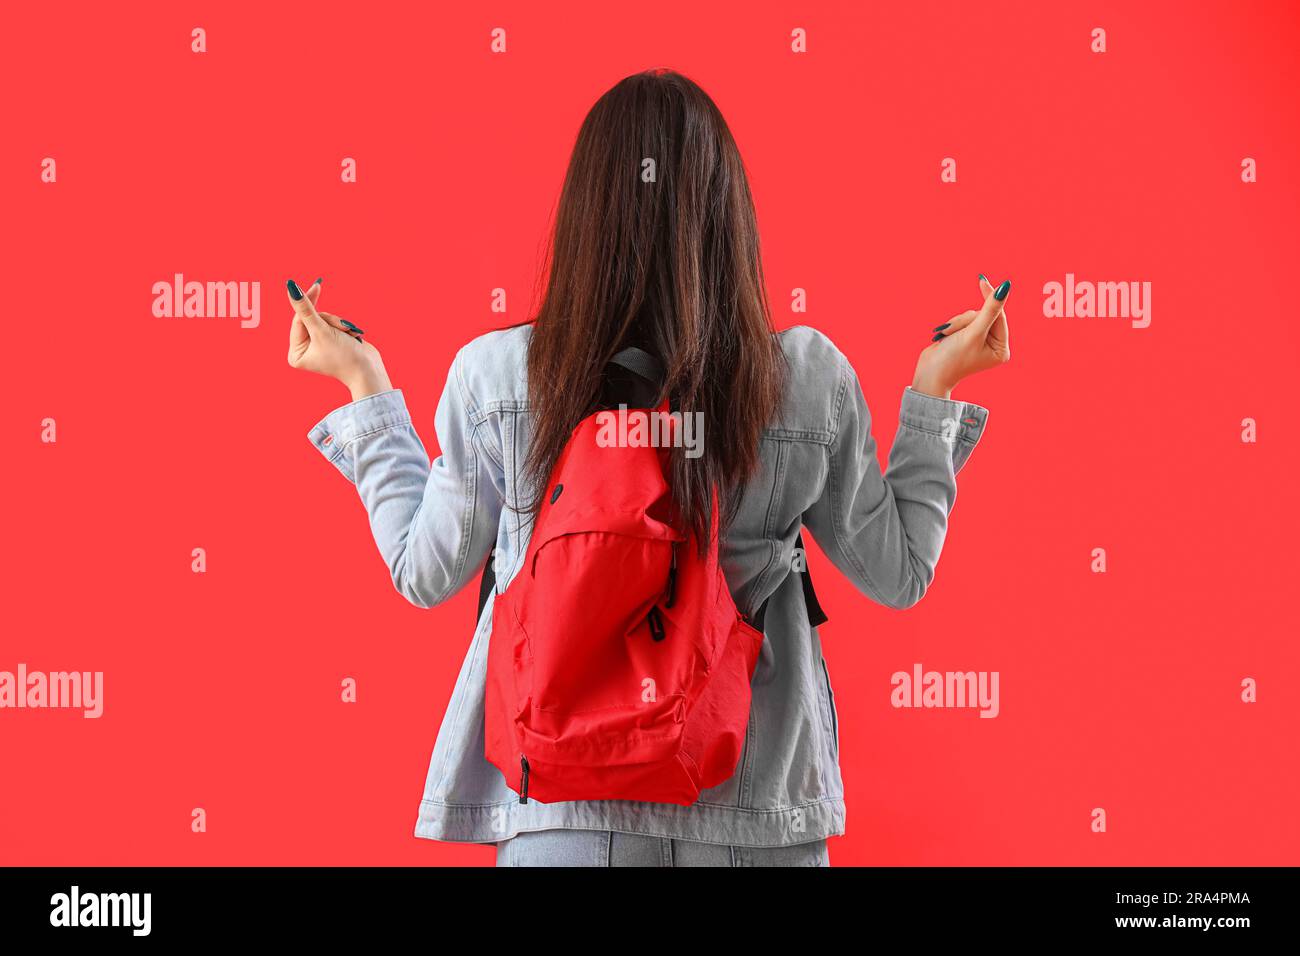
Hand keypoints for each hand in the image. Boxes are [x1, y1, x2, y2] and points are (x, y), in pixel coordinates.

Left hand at [285, 278, 391, 401]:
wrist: (369, 370)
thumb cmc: (344, 356)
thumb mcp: (322, 330)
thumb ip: (306, 308)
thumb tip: (291, 288)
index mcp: (296, 353)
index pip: (298, 320)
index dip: (308, 303)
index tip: (316, 285)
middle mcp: (305, 350)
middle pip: (311, 319)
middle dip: (329, 321)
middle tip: (342, 326)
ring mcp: (318, 345)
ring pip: (324, 320)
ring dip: (338, 324)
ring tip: (348, 335)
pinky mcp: (331, 341)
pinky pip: (332, 324)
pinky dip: (343, 328)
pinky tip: (351, 337)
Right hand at [911, 275, 1011, 398]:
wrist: (929, 373)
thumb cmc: (952, 358)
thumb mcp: (973, 332)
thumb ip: (989, 309)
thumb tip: (1005, 287)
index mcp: (1001, 349)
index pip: (999, 316)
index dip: (990, 300)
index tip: (983, 281)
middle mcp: (993, 346)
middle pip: (984, 316)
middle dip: (966, 321)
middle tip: (955, 332)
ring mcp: (979, 342)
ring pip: (971, 316)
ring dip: (957, 324)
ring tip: (948, 337)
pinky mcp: (966, 338)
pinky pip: (963, 321)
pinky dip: (953, 326)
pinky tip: (945, 337)